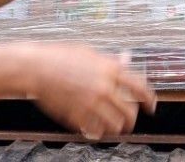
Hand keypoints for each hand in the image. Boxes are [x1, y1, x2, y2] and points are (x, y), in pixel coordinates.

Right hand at [25, 46, 155, 139]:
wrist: (34, 68)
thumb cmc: (58, 56)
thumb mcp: (88, 52)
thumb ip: (110, 59)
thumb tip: (126, 58)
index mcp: (110, 69)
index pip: (140, 88)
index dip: (149, 100)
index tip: (150, 107)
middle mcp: (104, 88)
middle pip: (130, 112)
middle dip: (132, 120)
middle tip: (129, 122)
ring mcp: (90, 104)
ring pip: (115, 126)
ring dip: (116, 128)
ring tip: (113, 128)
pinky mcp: (77, 116)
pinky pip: (95, 131)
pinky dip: (98, 132)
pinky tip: (96, 129)